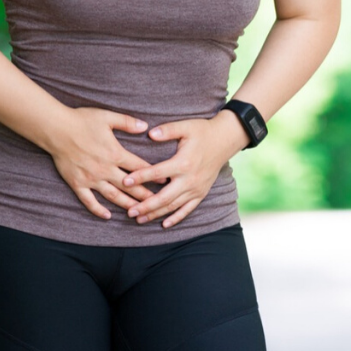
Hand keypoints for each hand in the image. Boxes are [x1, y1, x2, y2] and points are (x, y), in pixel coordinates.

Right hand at [49, 107, 167, 219]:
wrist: (56, 129)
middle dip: (145, 195)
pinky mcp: (78, 183)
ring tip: (139, 212)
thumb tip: (146, 126)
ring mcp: (91, 179)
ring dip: (127, 205)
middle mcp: (105, 169)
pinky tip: (107, 216)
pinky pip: (89, 201)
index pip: (139, 167)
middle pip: (130, 186)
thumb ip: (127, 122)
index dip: (153, 174)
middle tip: (158, 203)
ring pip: (113, 196)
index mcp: (115, 153)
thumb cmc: (81, 120)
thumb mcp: (107, 117)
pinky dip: (98, 210)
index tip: (165, 182)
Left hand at [121, 112, 245, 227]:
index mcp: (183, 163)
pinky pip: (187, 209)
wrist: (225, 140)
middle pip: (164, 197)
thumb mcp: (186, 126)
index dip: (140, 177)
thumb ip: (167, 130)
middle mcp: (190, 179)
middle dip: (146, 206)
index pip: (157, 173)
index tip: (125, 181)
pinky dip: (176, 218)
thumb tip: (150, 133)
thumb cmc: (202, 131)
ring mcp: (196, 189)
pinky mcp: (201, 193)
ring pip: (173, 206)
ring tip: (139, 219)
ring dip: (156, 214)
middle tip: (129, 211)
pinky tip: (164, 224)